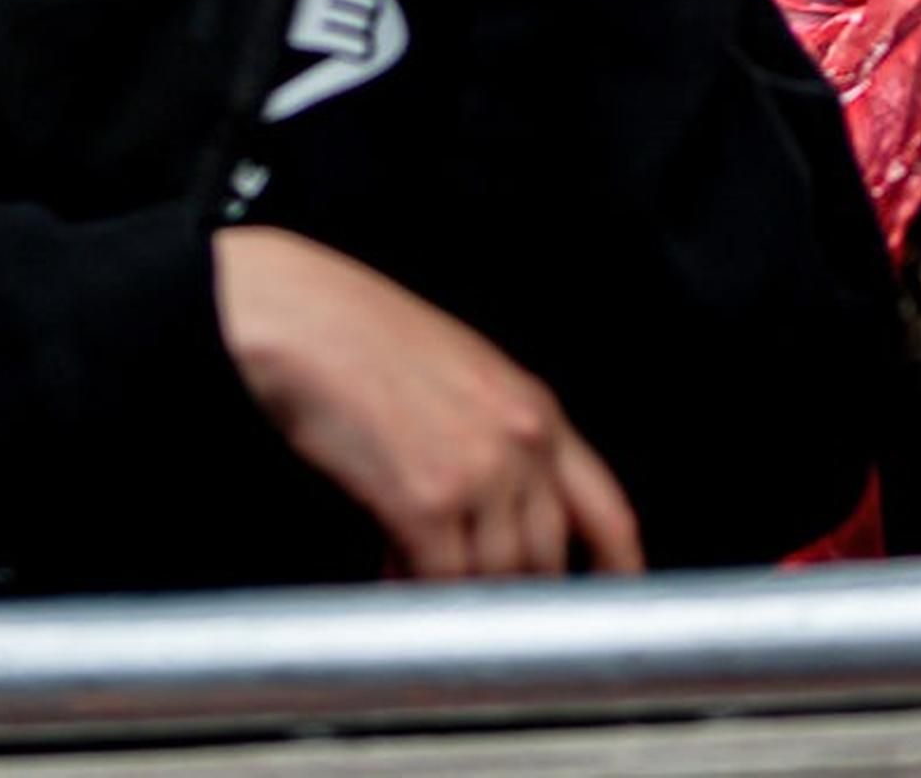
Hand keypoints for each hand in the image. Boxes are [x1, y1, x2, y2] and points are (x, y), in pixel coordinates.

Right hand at [213, 226, 643, 579]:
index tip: (613, 595)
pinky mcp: (424, 502)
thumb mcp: (462, 375)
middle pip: (546, 558)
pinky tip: (390, 573)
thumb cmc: (367, 337)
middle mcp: (519, 442)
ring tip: (415, 575)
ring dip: (457, 595)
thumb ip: (497, 443)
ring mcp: (476, 473)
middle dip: (515, 592)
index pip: (605, 509)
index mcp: (535, 409)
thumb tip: (501, 516)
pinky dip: (413, 592)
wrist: (303, 319)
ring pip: (494, 581)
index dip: (617, 567)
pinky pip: (438, 583)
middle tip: (478, 601)